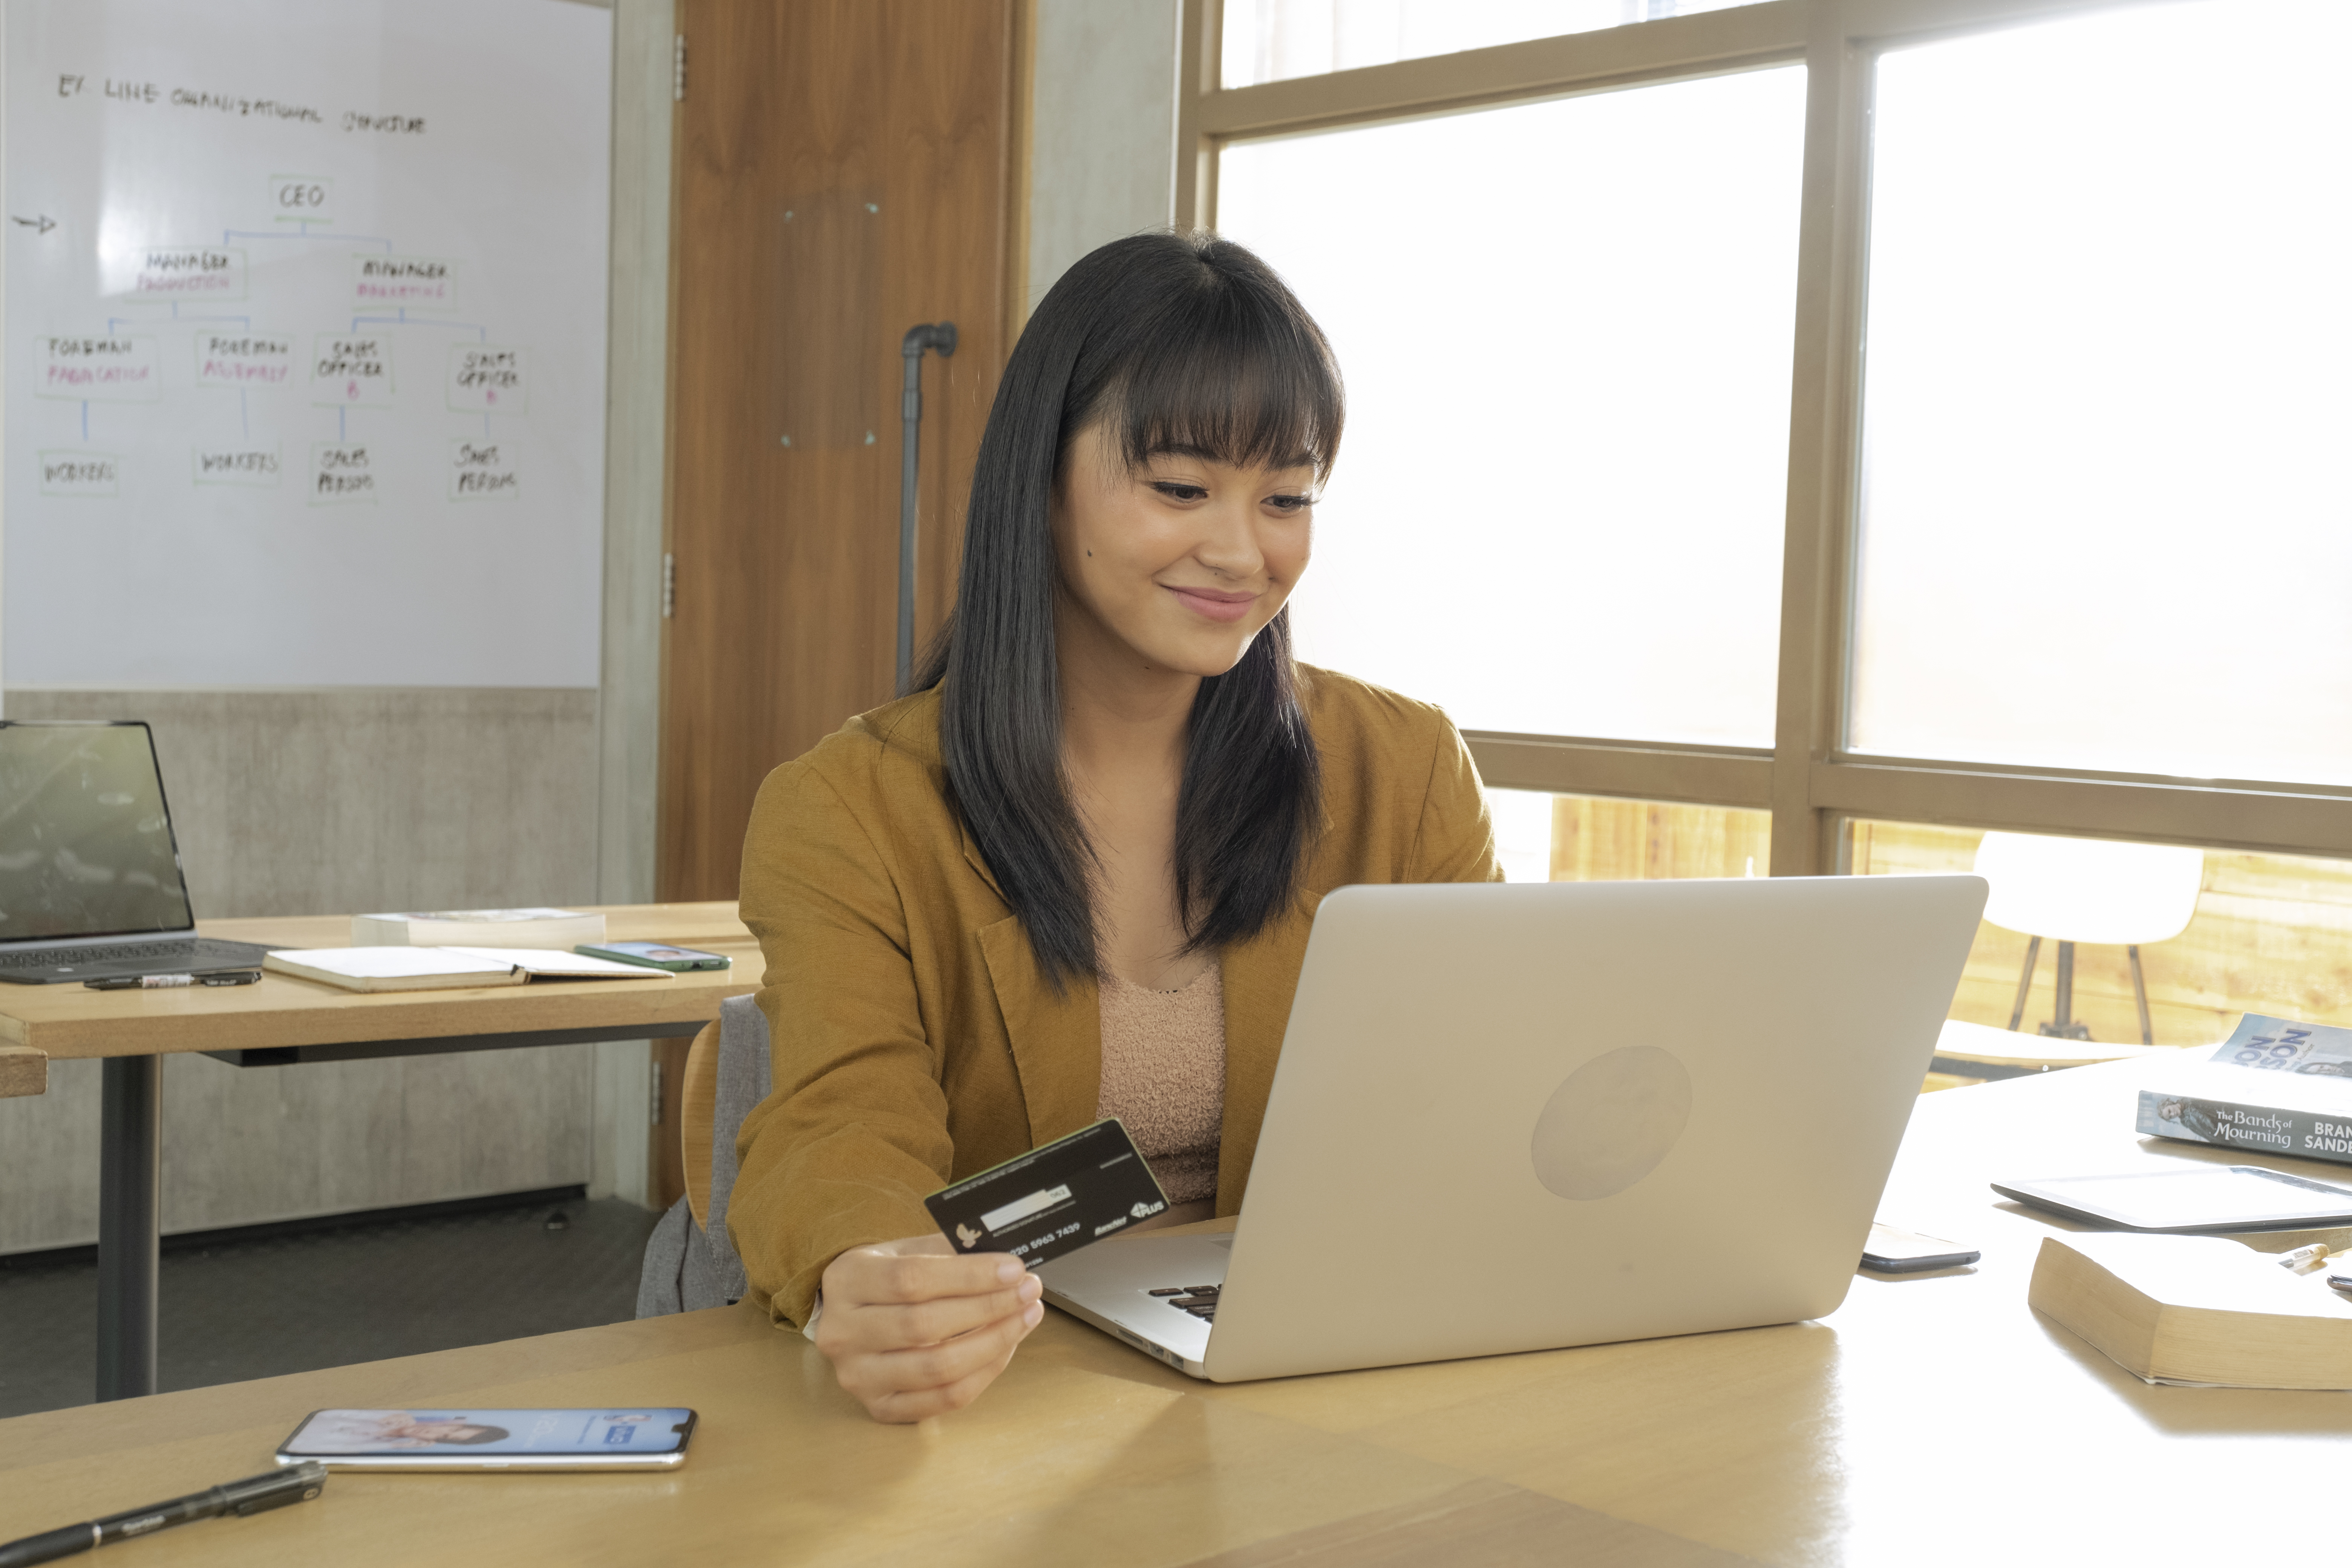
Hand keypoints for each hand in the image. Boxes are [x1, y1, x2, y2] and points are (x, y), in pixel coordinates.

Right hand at [813, 1232, 1044, 1422]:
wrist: (850, 1314)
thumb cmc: (887, 1277)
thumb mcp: (908, 1250)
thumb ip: (951, 1253)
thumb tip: (1008, 1266)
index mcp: (847, 1280)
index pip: (912, 1279)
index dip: (969, 1276)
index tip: (1014, 1269)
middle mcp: (843, 1333)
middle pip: (925, 1326)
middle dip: (989, 1308)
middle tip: (1029, 1292)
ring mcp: (858, 1376)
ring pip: (937, 1368)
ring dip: (994, 1342)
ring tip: (1026, 1317)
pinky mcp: (879, 1407)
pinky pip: (943, 1399)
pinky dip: (983, 1373)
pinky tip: (1006, 1347)